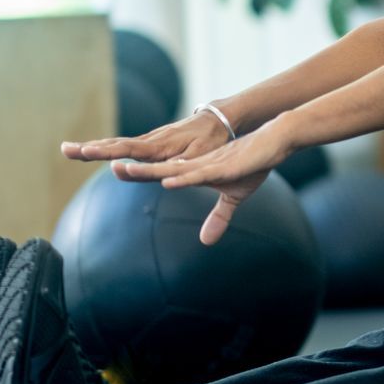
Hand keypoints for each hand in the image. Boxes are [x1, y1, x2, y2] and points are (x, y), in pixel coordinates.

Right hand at [61, 109, 231, 165]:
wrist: (219, 120)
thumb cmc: (213, 141)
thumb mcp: (203, 155)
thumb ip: (185, 166)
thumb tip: (168, 177)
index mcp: (160, 146)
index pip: (128, 149)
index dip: (108, 152)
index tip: (87, 151)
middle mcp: (150, 141)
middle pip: (115, 145)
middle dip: (89, 148)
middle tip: (65, 150)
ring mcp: (149, 140)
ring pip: (116, 143)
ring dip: (92, 146)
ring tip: (68, 149)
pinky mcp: (151, 142)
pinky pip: (123, 144)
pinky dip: (105, 146)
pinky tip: (92, 149)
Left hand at [108, 120, 295, 245]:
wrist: (274, 142)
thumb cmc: (254, 165)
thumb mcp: (235, 197)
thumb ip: (218, 217)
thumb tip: (206, 241)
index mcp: (194, 171)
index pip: (162, 172)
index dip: (140, 172)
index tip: (117, 170)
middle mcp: (196, 166)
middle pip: (160, 168)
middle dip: (134, 169)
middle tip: (109, 165)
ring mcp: (208, 165)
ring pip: (174, 169)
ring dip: (150, 171)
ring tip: (126, 170)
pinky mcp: (223, 167)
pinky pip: (199, 174)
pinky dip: (184, 178)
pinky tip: (168, 181)